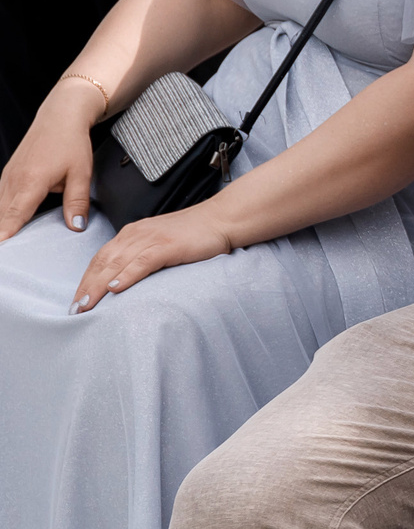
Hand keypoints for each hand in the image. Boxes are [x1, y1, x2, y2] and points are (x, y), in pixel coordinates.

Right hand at [0, 79, 110, 237]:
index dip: (6, 234)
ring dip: (1, 225)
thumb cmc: (71, 142)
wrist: (60, 116)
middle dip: (2, 235)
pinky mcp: (7, 176)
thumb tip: (76, 226)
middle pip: (2, 216)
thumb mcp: (81, 173)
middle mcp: (13, 181)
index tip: (3, 250)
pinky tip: (6, 225)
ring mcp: (7, 178)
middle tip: (9, 256)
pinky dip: (1, 214)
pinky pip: (0, 200)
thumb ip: (77, 202)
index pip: (14, 216)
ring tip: (7, 244)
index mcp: (31, 182)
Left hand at [72, 203, 235, 309]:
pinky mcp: (168, 245)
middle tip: (75, 310)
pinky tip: (116, 288)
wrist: (223, 218)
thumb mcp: (161, 242)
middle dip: (86, 287)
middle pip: (102, 262)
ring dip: (98, 286)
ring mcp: (152, 238)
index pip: (101, 258)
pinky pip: (141, 262)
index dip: (86, 280)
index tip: (77, 301)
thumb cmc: (196, 233)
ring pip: (116, 263)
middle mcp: (137, 233)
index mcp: (133, 233)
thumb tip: (125, 281)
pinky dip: (126, 275)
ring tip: (86, 305)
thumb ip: (142, 257)